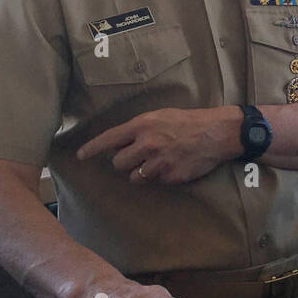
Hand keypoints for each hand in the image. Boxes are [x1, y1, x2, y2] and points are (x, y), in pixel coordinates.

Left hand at [76, 107, 237, 183]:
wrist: (216, 133)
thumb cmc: (188, 121)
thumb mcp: (160, 116)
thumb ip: (138, 129)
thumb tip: (120, 144)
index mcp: (143, 126)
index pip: (109, 139)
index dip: (92, 149)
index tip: (80, 156)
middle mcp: (147, 144)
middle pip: (118, 163)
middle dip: (124, 162)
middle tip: (138, 156)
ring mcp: (159, 163)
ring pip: (134, 177)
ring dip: (141, 172)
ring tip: (157, 161)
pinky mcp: (170, 177)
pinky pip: (155, 182)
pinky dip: (160, 176)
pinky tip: (173, 165)